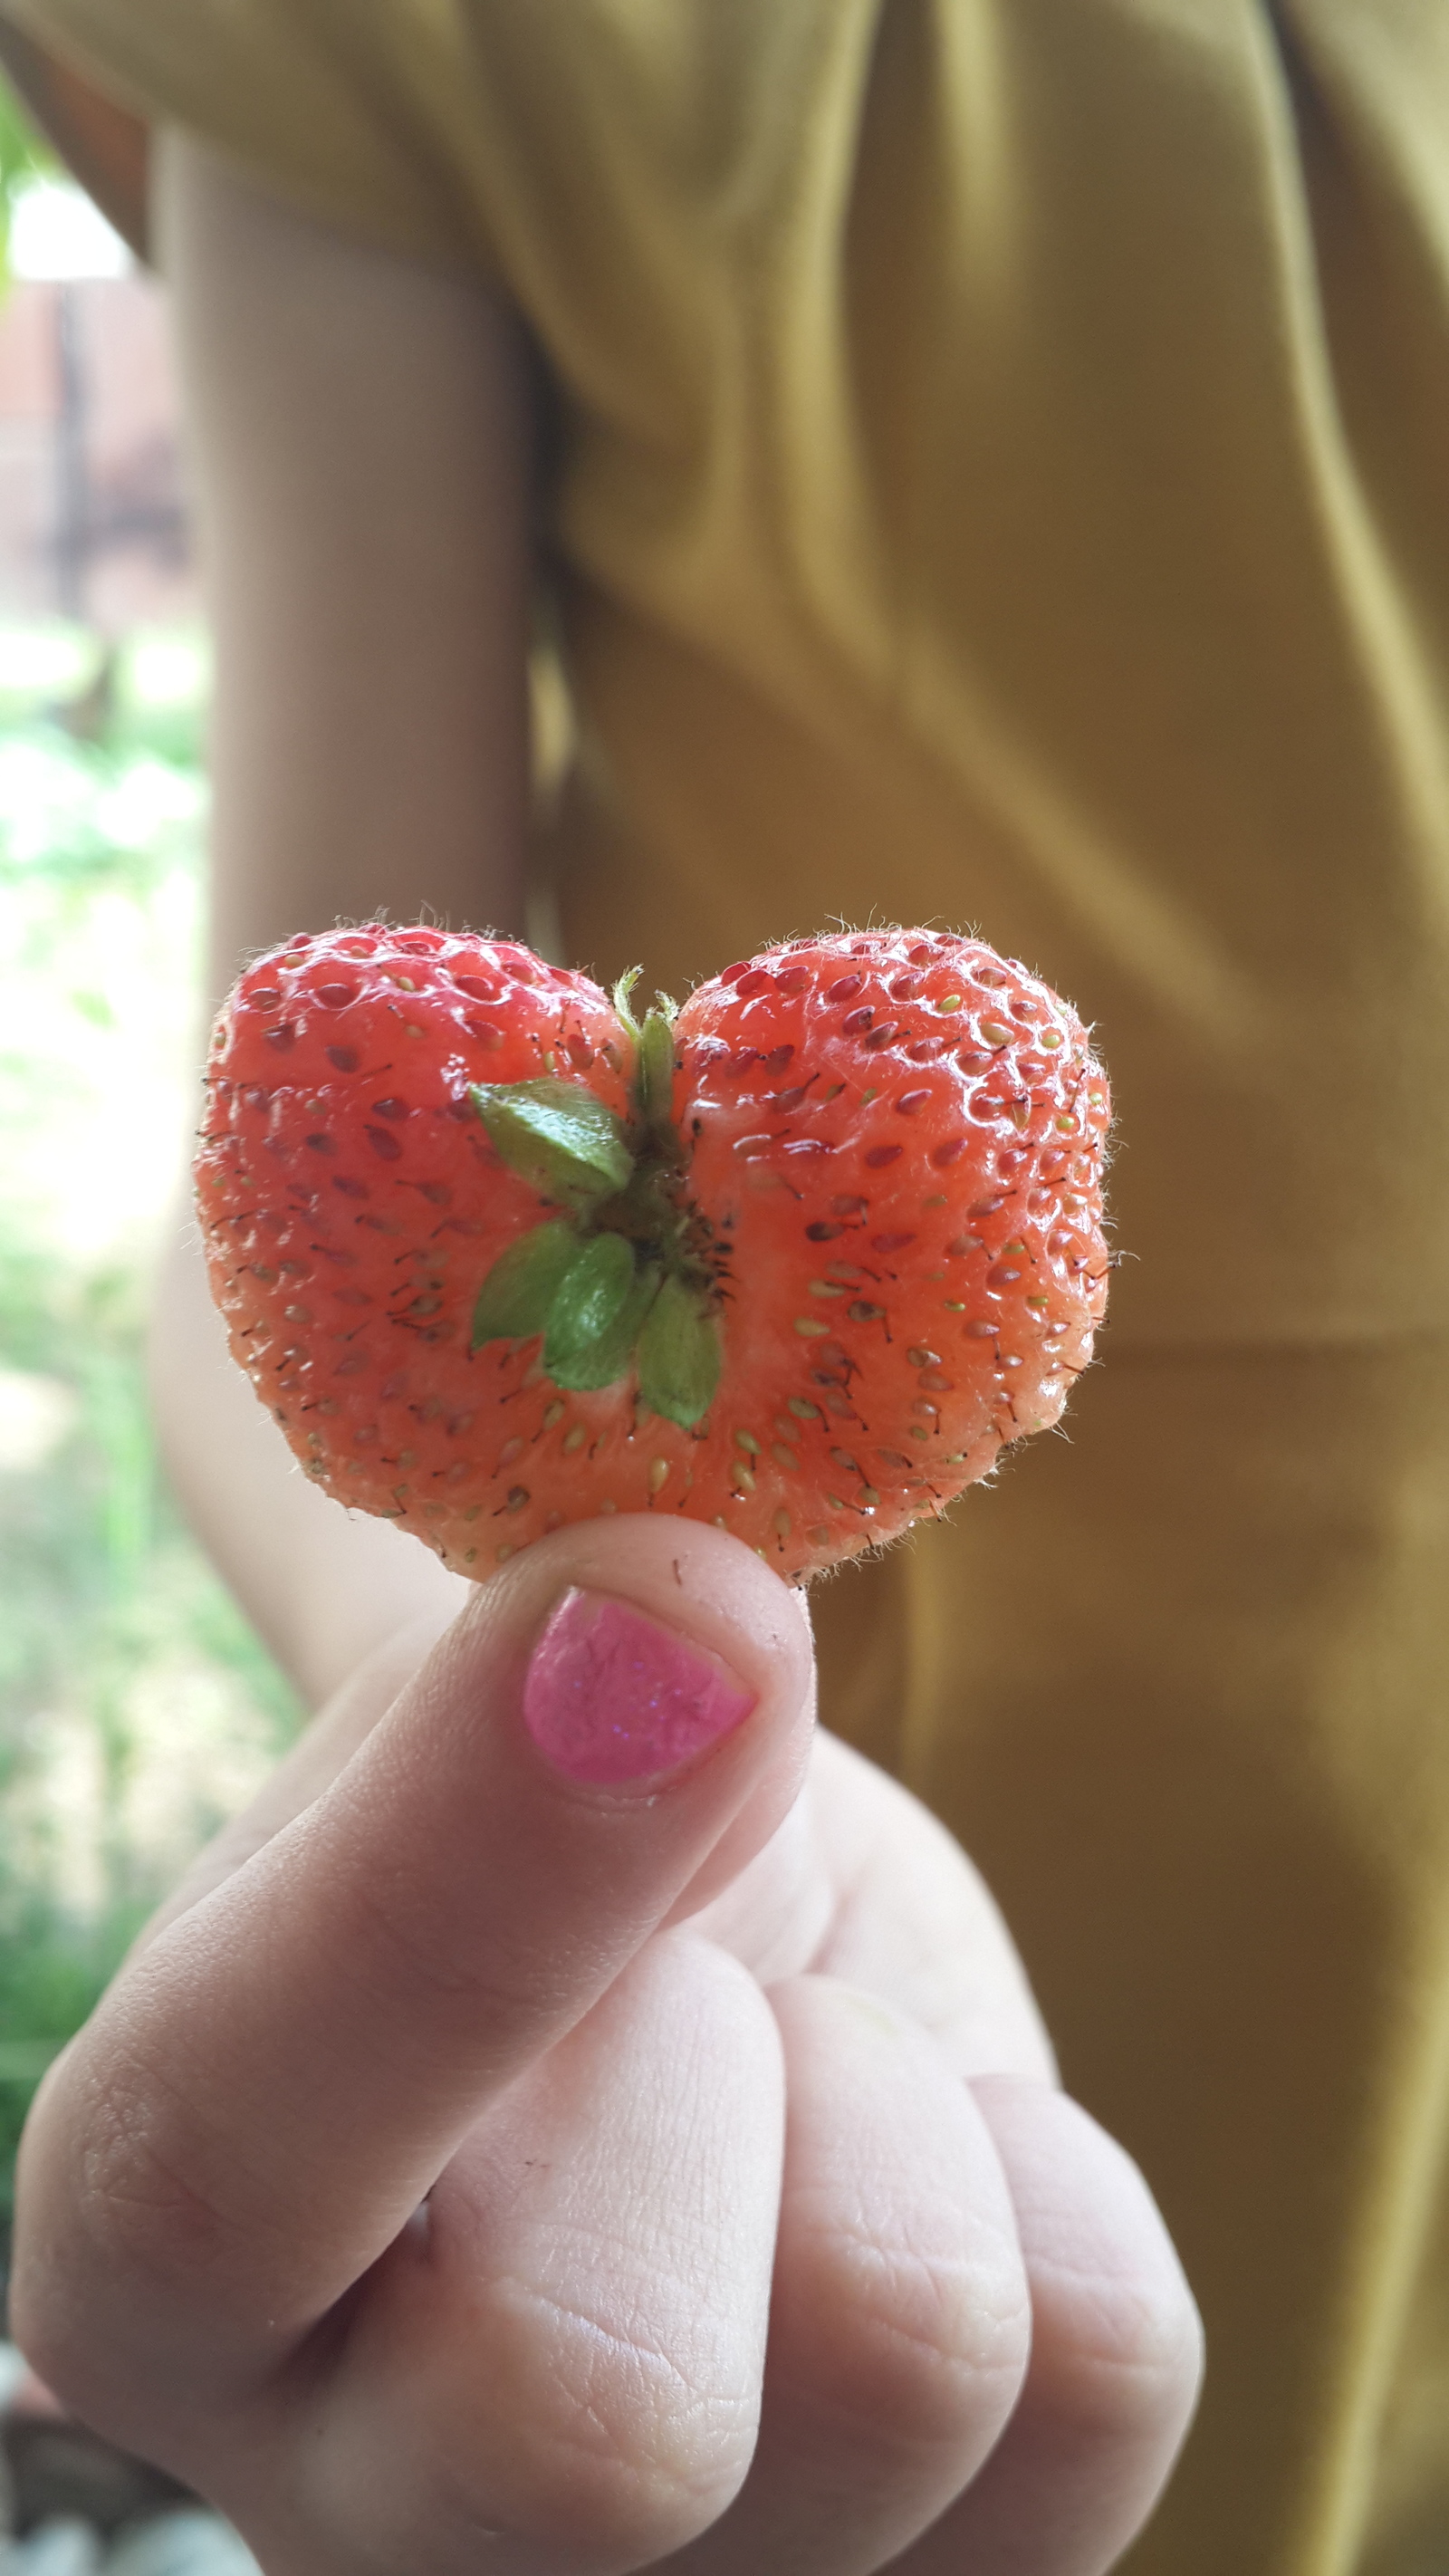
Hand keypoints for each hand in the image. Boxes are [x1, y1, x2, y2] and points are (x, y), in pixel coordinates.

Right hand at [12, 1520, 1200, 2573]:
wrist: (704, 1924)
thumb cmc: (542, 1800)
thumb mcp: (478, 1709)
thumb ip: (529, 1701)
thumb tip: (673, 1634)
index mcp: (157, 2280)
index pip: (226, 2183)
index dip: (448, 1902)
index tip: (637, 1611)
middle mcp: (378, 2520)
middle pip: (598, 2414)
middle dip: (706, 2060)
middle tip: (681, 1971)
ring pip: (905, 2360)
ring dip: (882, 2094)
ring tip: (787, 2060)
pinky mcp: (960, 2567)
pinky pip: (1102, 2356)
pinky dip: (1044, 2171)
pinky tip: (915, 2152)